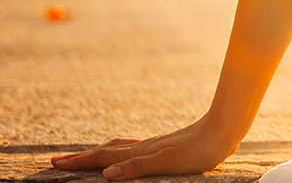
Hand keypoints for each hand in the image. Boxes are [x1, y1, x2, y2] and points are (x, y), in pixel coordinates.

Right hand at [49, 116, 239, 179]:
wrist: (225, 129)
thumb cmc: (199, 149)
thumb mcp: (167, 162)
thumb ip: (137, 167)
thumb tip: (106, 174)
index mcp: (139, 152)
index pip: (102, 157)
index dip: (79, 161)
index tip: (54, 164)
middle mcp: (143, 147)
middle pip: (106, 151)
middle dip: (81, 157)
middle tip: (57, 161)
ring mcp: (155, 146)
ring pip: (119, 149)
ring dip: (99, 153)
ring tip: (86, 157)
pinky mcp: (167, 147)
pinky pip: (134, 150)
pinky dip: (120, 153)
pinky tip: (128, 156)